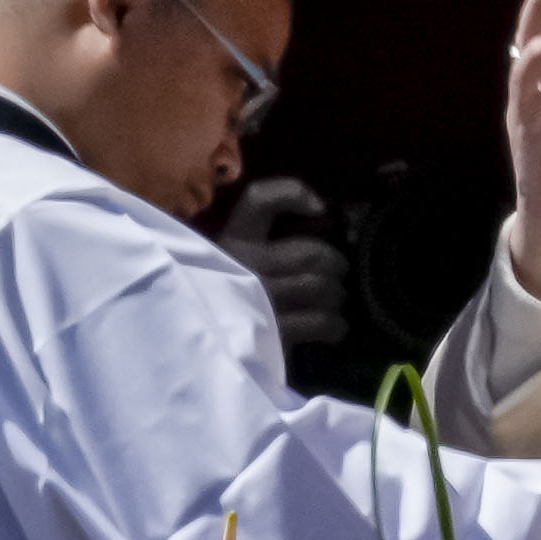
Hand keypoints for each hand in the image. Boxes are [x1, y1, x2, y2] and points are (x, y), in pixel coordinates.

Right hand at [218, 177, 350, 347]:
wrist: (202, 345)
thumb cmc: (226, 297)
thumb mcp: (235, 260)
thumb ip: (265, 240)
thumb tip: (319, 220)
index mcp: (233, 238)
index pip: (259, 199)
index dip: (293, 194)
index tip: (320, 208)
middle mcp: (244, 263)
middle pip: (310, 254)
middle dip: (335, 265)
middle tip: (338, 274)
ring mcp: (256, 297)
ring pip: (319, 287)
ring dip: (336, 295)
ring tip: (334, 301)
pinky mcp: (269, 331)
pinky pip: (319, 322)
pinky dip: (335, 325)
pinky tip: (334, 327)